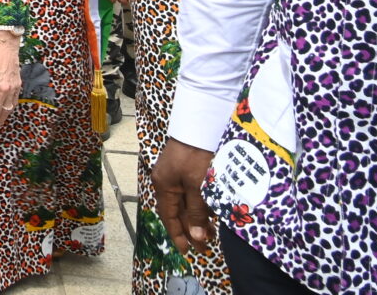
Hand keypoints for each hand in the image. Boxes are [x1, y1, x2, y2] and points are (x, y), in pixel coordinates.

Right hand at [153, 138, 217, 254]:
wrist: (201, 125)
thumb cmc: (196, 155)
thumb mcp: (197, 186)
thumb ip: (196, 212)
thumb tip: (195, 236)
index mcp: (164, 185)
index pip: (168, 217)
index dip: (177, 235)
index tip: (187, 251)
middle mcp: (168, 181)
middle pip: (178, 211)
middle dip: (190, 229)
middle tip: (205, 246)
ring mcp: (177, 174)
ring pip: (187, 203)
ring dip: (198, 218)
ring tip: (212, 232)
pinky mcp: (188, 168)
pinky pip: (193, 193)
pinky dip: (201, 205)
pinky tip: (212, 212)